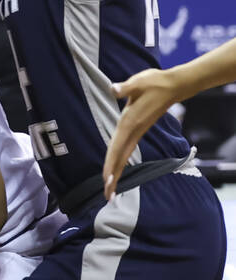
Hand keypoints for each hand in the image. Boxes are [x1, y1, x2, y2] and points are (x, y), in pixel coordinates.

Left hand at [103, 68, 178, 198]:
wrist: (173, 86)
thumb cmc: (154, 82)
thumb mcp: (138, 82)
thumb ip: (125, 87)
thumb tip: (114, 89)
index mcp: (129, 123)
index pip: (117, 147)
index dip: (111, 163)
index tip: (106, 180)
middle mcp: (132, 131)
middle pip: (120, 158)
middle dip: (113, 178)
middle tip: (107, 197)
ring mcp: (135, 133)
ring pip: (124, 157)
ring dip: (116, 174)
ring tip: (109, 192)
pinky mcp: (137, 131)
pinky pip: (126, 151)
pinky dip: (119, 163)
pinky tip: (115, 172)